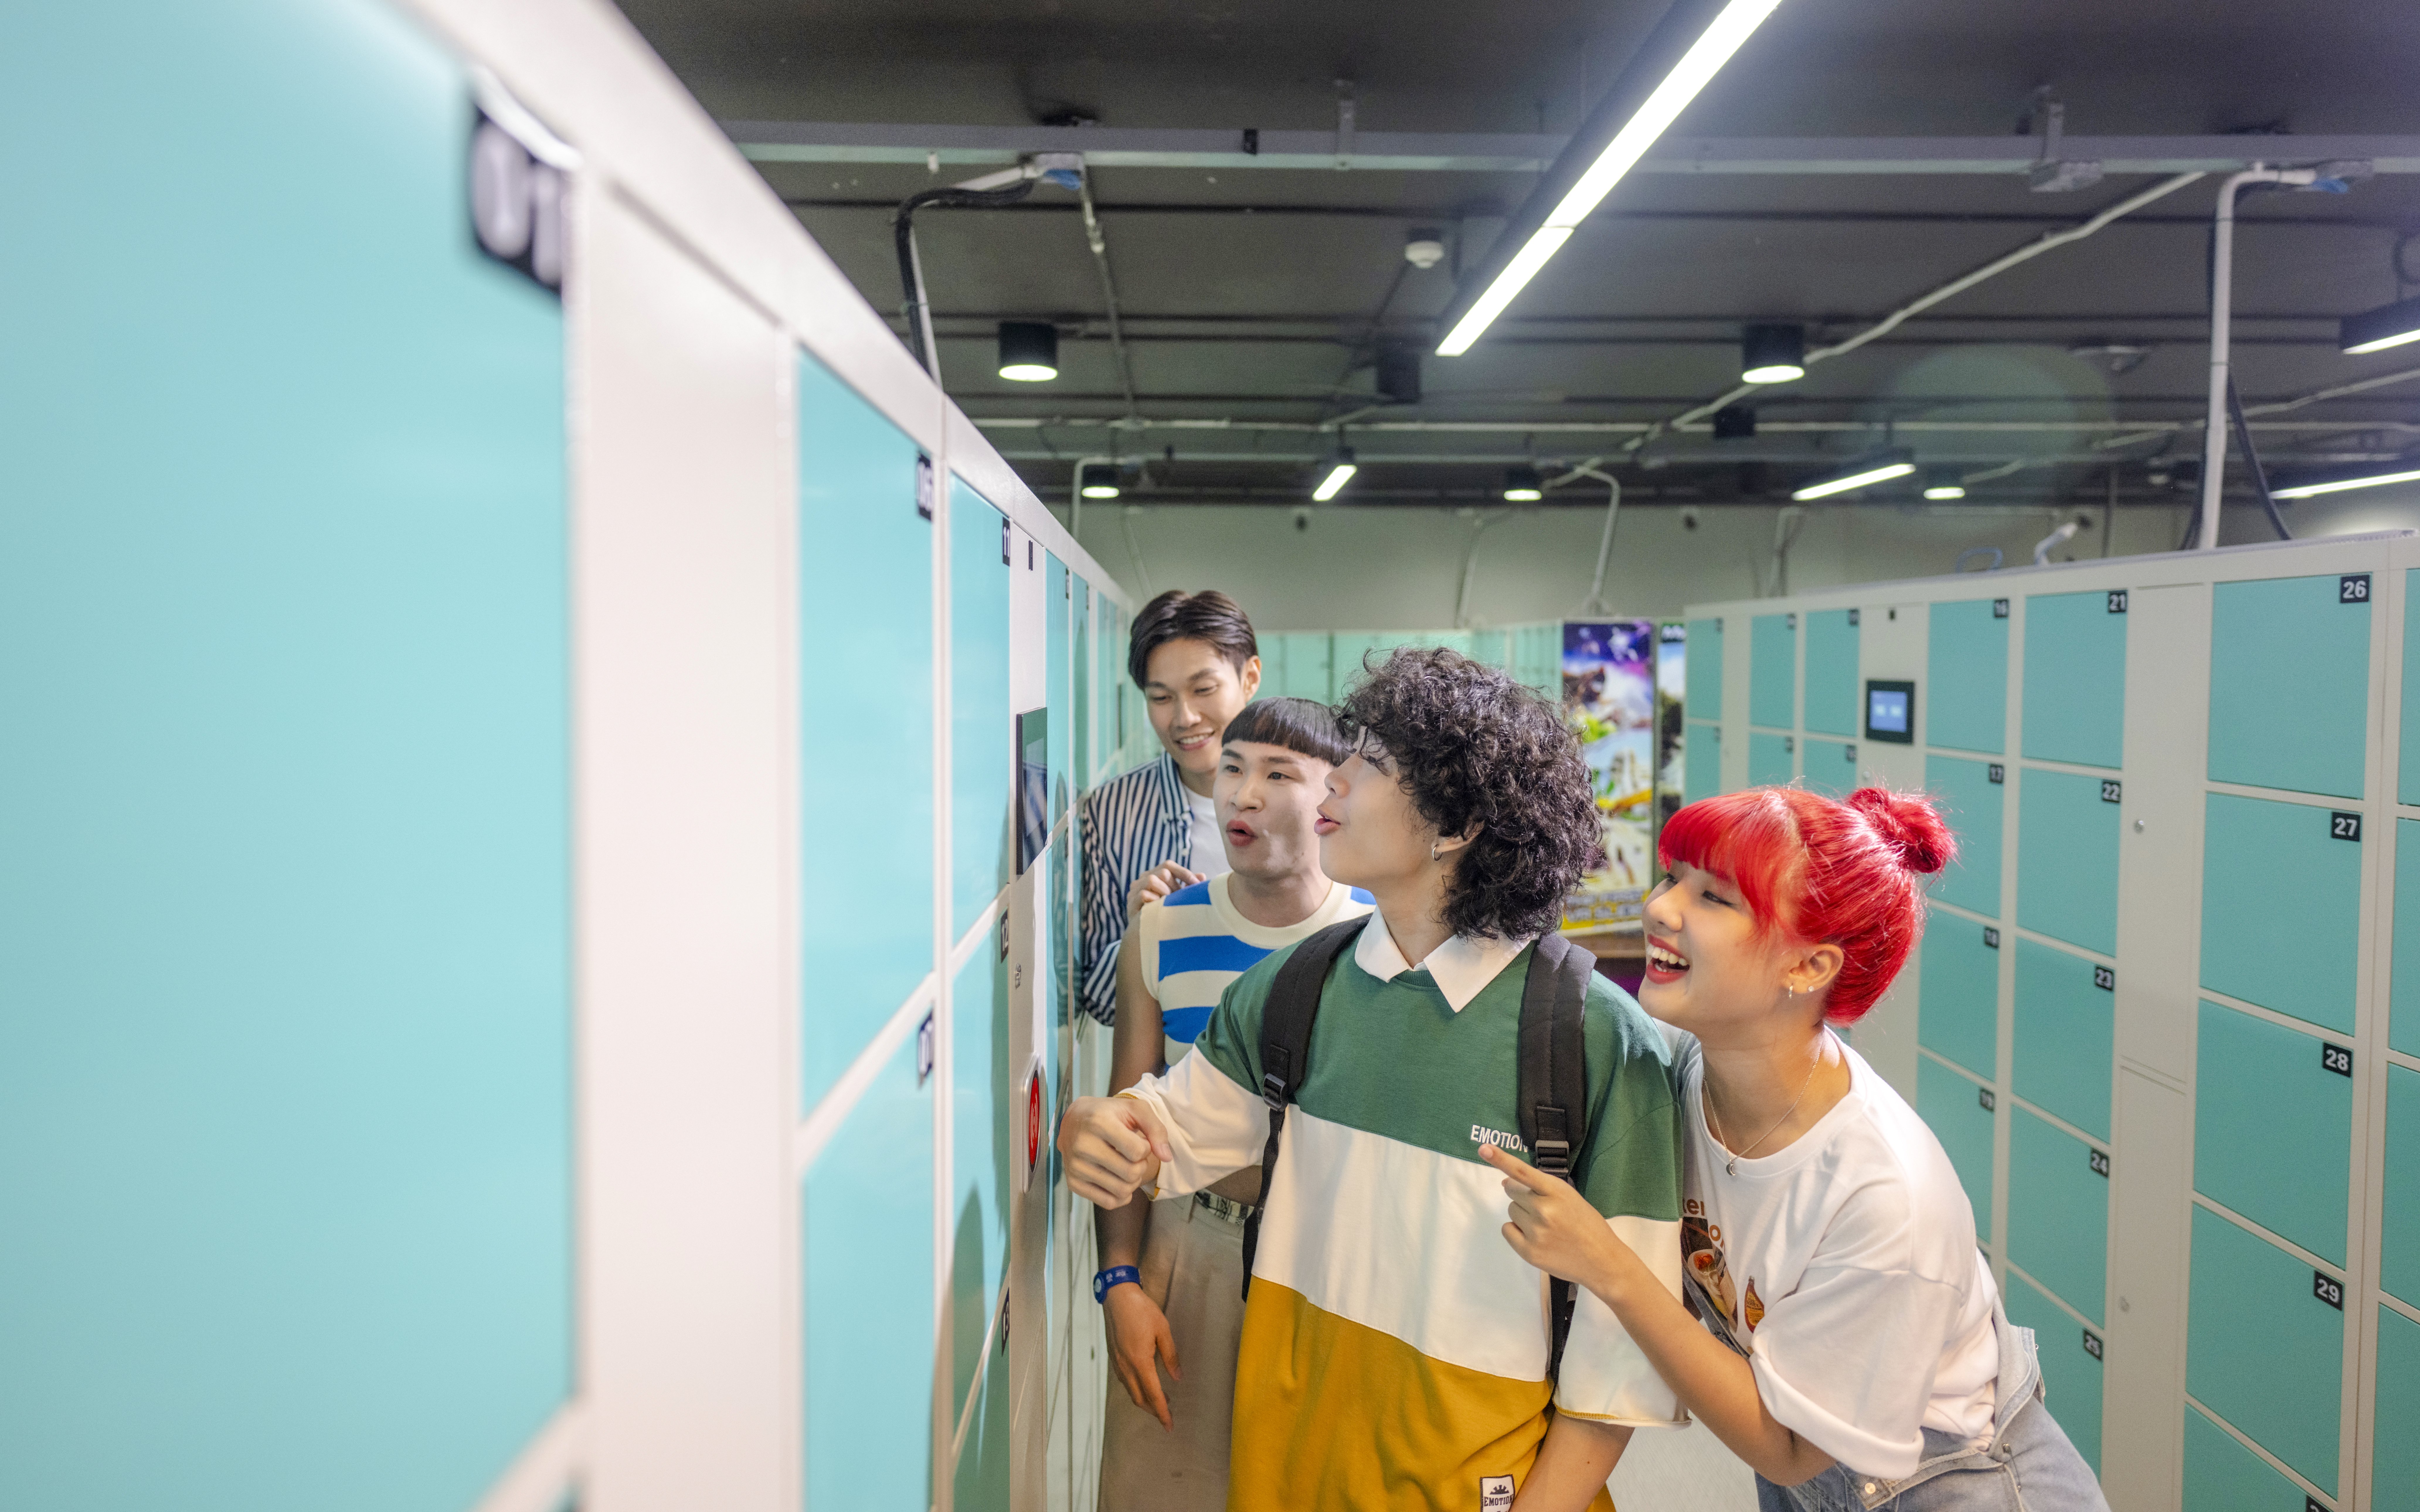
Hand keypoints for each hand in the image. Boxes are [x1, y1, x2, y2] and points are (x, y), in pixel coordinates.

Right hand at [1059, 1096, 1172, 1208]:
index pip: (1137, 1151)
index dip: (1145, 1149)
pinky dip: (1121, 1196)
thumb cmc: (1109, 1114)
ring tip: (1125, 1166)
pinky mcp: (1073, 1182)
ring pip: (1121, 1191)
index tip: (1138, 1141)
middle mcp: (1082, 1145)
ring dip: (1132, 1182)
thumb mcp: (1135, 1110)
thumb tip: (1166, 1157)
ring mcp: (1075, 1166)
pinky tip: (1118, 1180)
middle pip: (1131, 1173)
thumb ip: (1156, 1129)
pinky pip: (1108, 1203)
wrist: (1074, 1120)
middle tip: (1133, 1156)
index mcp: (1099, 1123)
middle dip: (1140, 1166)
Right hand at [1103, 1283, 1182, 1428]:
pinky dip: (1135, 1388)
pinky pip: (1124, 1380)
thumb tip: (1177, 1378)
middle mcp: (1126, 1366)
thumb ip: (1170, 1356)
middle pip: (1139, 1398)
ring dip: (1144, 1400)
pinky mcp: (1113, 1356)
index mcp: (1140, 1362)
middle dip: (1153, 1411)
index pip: (1153, 1394)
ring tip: (1159, 1400)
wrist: (1117, 1296)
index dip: (1162, 1412)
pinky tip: (1143, 1383)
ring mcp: (1117, 1362)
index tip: (1169, 1426)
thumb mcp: (1163, 1330)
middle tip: (1166, 1416)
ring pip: (1130, 1390)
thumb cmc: (1142, 1310)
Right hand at [1127, 861, 1203, 919]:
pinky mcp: (1130, 902)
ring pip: (1151, 880)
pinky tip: (1159, 909)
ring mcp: (1135, 890)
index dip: (1184, 873)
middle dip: (1175, 886)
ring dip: (1164, 893)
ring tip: (1168, 904)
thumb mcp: (1178, 899)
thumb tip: (1202, 876)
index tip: (1197, 885)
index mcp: (1154, 875)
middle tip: (1180, 899)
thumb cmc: (1166, 914)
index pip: (1168, 865)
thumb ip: (1188, 887)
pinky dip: (1154, 901)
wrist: (1148, 935)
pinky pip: (1144, 894)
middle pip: (1163, 872)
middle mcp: (1143, 879)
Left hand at [1480, 1142, 1626, 1294]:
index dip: (1501, 1159)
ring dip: (1522, 1214)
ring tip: (1545, 1225)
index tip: (1484, 1148)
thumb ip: (1541, 1188)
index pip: (1523, 1172)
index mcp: (1557, 1192)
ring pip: (1511, 1211)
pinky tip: (1536, 1237)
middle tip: (1541, 1207)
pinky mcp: (1528, 1251)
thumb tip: (1505, 1182)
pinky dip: (1516, 1231)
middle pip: (1512, 1191)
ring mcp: (1535, 1232)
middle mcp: (1544, 1210)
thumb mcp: (1570, 1197)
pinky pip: (1507, 1230)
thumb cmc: (1587, 1225)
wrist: (1602, 1260)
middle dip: (1522, 1195)